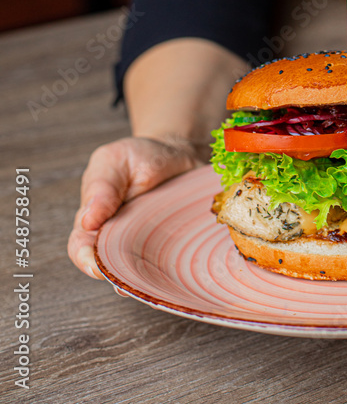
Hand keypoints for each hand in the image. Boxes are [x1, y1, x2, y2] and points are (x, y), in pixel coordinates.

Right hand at [68, 136, 203, 279]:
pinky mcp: (175, 248)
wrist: (179, 153)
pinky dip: (174, 272)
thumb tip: (87, 221)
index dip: (85, 260)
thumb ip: (100, 187)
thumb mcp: (114, 160)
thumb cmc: (141, 157)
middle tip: (129, 273)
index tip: (95, 265)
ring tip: (156, 276)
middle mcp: (118, 240)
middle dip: (118, 275)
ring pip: (142, 274)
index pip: (81, 248)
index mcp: (95, 220)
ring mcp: (148, 247)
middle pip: (110, 268)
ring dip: (146, 278)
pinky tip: (180, 271)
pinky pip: (172, 268)